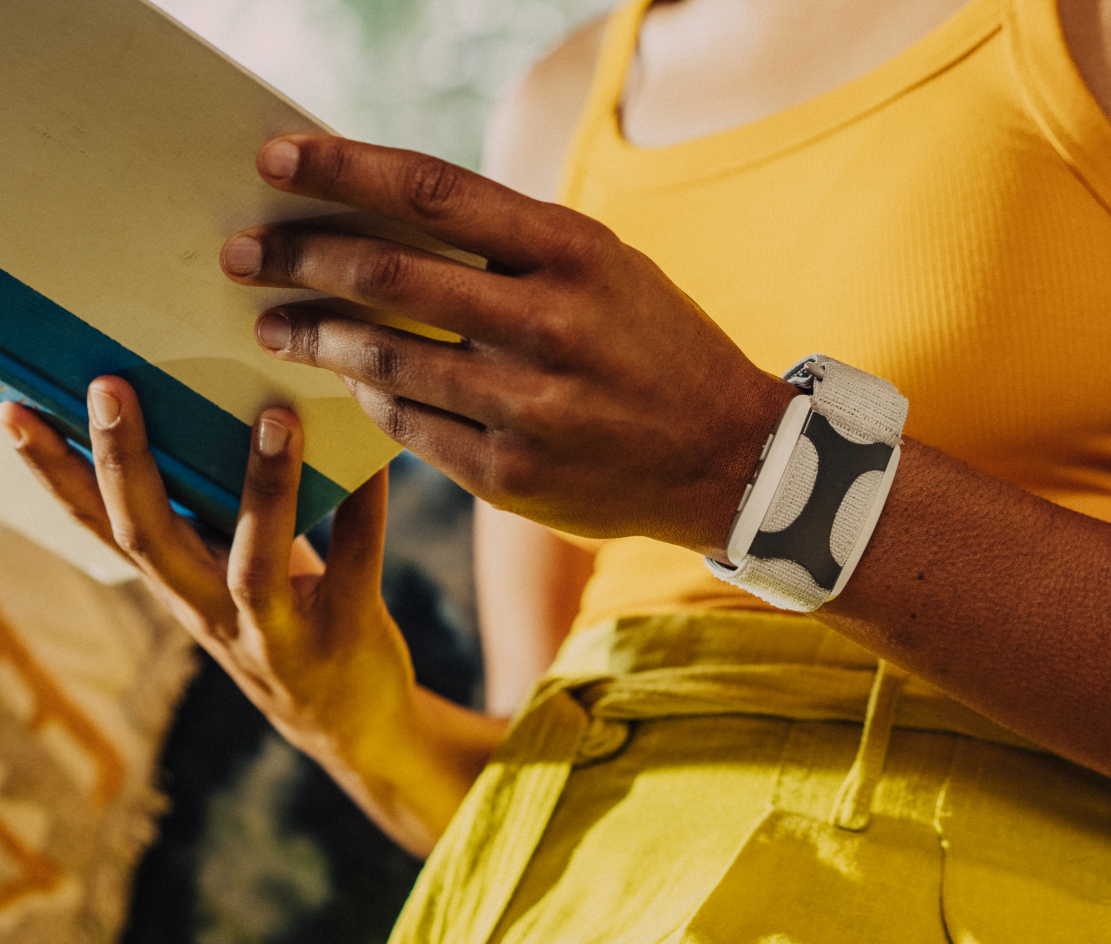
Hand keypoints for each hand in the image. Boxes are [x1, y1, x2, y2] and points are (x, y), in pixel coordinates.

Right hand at [0, 383, 502, 852]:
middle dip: (124, 464)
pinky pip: (357, 560)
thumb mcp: (232, 578)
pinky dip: (365, 506)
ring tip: (276, 416)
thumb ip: (216, 518)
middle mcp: (213, 613)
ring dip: (264, 487)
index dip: (55, 476)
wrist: (351, 726)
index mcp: (178, 588)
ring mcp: (279, 630)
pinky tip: (375, 459)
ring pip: (256, 562)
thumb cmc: (285, 623)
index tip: (16, 412)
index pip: (100, 529)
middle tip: (109, 386)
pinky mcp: (348, 629)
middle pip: (151, 540)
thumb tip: (211, 413)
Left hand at [220, 135, 798, 558]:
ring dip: (313, 334)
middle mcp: (551, 324)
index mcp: (575, 253)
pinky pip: (410, 427)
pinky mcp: (512, 477)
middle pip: (389, 274)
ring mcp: (530, 407)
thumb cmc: (657, 347)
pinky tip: (347, 379)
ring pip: (385, 359)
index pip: (431, 192)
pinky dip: (368, 396)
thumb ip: (512, 244)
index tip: (272, 157)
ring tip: (273, 321)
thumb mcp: (606, 268)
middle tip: (241, 252)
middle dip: (297, 256)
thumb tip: (390, 219)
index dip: (340, 168)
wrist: (727, 458)